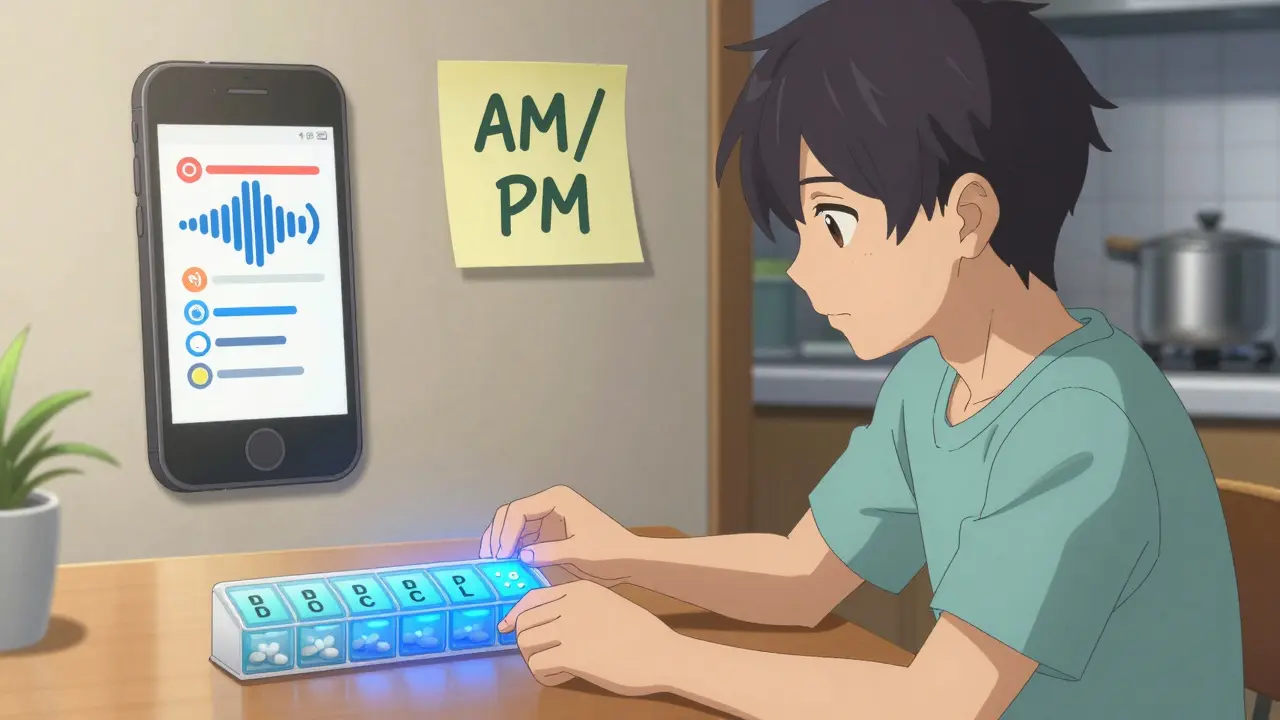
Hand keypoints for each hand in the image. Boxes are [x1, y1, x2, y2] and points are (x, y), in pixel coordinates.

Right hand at [479, 485, 637, 586]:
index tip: (501, 557)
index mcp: (558, 499)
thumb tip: (520, 555)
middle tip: (491, 562)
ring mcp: (548, 516)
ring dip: (502, 543)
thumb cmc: (610, 553)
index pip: (519, 510)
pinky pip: (522, 537)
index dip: (505, 533)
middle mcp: (549, 503)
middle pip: (511, 514)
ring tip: (493, 565)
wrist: (628, 560)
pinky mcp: (548, 532)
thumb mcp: (579, 553)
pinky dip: (512, 550)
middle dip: (498, 536)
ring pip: (513, 526)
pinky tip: (506, 566)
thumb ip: (549, 552)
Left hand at [499, 581, 680, 695]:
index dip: (514, 615)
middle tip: (544, 655)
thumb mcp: (608, 605)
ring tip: (557, 667)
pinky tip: (564, 676)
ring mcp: (570, 628)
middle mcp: (570, 604)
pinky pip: (538, 666)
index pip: (531, 598)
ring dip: (535, 659)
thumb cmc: (641, 634)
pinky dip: (545, 675)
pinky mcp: (572, 654)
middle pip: (523, 622)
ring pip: (525, 644)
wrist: (664, 653)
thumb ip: (578, 607)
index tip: (506, 629)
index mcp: (579, 589)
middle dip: (527, 643)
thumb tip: (547, 622)